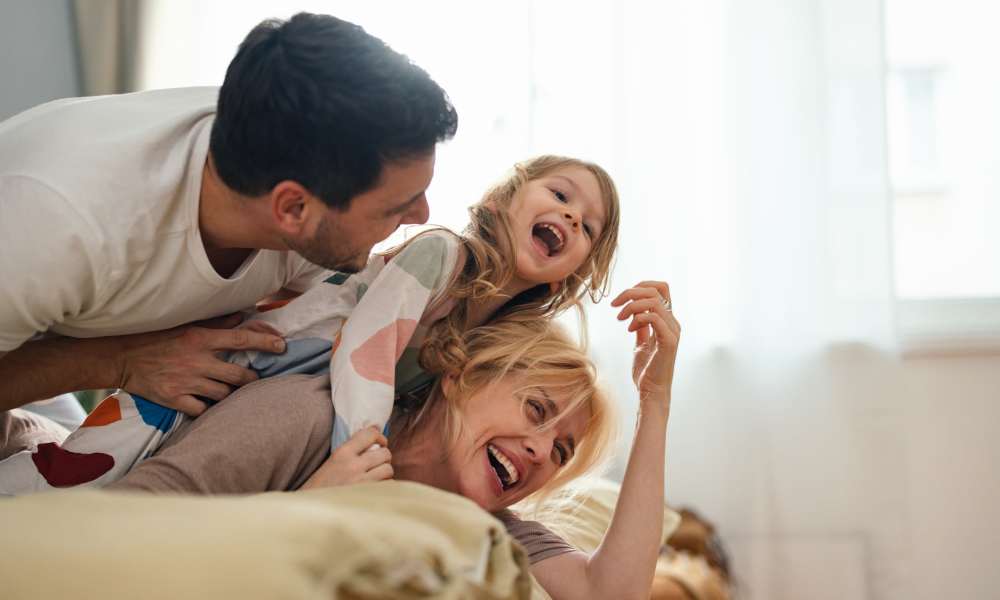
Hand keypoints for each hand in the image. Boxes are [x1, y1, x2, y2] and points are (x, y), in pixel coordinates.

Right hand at [117, 313, 285, 415]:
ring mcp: (187, 382)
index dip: (266, 342)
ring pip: (225, 394)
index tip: (282, 346)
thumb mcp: (186, 324)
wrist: (120, 357)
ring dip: (230, 394)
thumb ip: (217, 322)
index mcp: (201, 339)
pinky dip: (208, 409)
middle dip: (251, 379)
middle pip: (240, 375)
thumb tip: (243, 315)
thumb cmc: (156, 338)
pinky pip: (203, 410)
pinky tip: (208, 404)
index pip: (242, 339)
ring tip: (228, 390)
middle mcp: (198, 361)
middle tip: (253, 378)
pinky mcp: (175, 399)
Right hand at [301, 426, 393, 488]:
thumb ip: (352, 449)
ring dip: (384, 473)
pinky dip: (384, 487)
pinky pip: (387, 486)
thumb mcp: (332, 462)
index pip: (370, 434)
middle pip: (385, 453)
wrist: (310, 511)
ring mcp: (361, 482)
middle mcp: (353, 466)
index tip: (380, 442)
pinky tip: (373, 490)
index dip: (380, 437)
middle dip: (383, 458)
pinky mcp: (367, 497)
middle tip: (376, 464)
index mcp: (342, 453)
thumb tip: (377, 430)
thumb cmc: (320, 487)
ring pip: (388, 470)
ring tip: (374, 478)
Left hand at [610, 281, 680, 403]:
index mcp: (667, 320)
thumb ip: (641, 326)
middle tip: (614, 305)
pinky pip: (654, 318)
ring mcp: (672, 331)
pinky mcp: (669, 342)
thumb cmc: (646, 370)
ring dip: (632, 306)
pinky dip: (638, 318)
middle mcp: (673, 322)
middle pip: (656, 290)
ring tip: (619, 318)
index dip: (640, 285)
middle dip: (631, 293)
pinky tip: (629, 329)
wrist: (651, 391)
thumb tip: (633, 312)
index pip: (661, 288)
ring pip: (655, 302)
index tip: (622, 298)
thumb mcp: (640, 342)